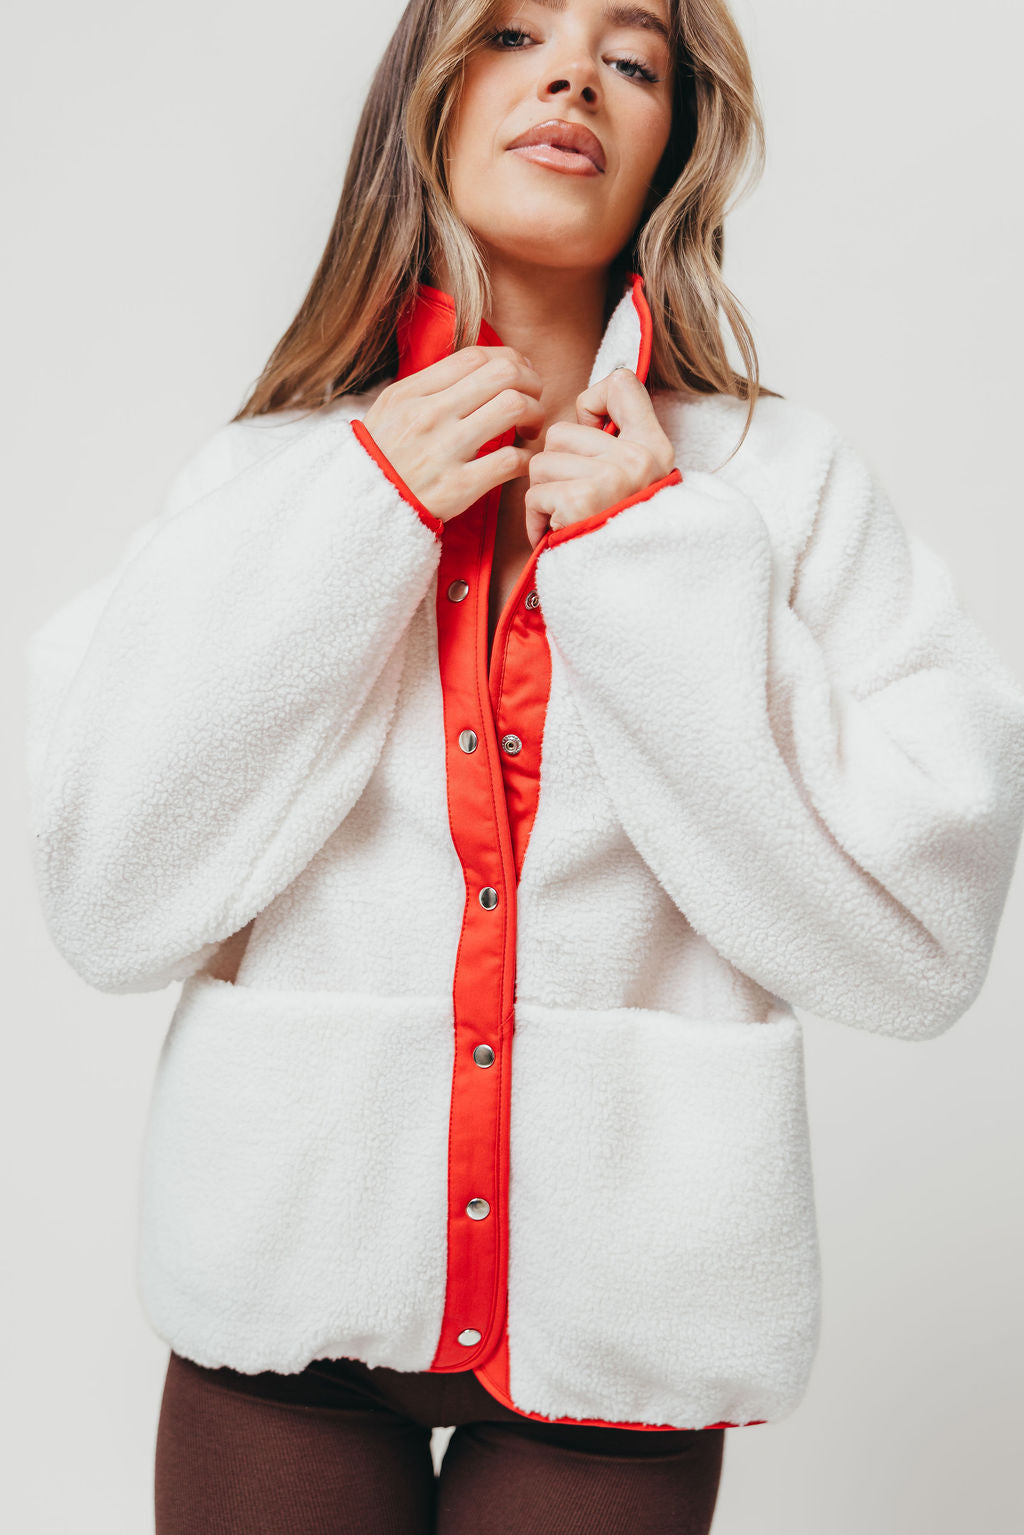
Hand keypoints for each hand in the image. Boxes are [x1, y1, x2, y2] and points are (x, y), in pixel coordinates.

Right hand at [359, 346, 543, 523]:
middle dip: (531, 382)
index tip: (517, 376)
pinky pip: (510, 460)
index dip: (508, 360)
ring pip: (513, 407)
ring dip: (534, 414)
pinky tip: (520, 461)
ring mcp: (445, 450)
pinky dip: (526, 458)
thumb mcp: (392, 408)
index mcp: (413, 393)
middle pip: (503, 373)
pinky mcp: (459, 486)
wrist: (364, 507)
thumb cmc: (383, 455)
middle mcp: (430, 415)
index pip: (476, 356)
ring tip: (529, 429)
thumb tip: (478, 366)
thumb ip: (431, 385)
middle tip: (532, 400)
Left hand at [523, 369, 675, 548]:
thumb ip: (619, 440)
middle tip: (578, 501)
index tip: (593, 433)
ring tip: (570, 520)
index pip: (622, 384)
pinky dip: (536, 520)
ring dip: (545, 497)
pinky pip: (534, 494)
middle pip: (561, 433)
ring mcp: (609, 479)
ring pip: (541, 464)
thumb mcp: (639, 481)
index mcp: (654, 447)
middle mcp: (636, 459)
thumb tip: (587, 403)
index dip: (593, 403)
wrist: (633, 593)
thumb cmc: (622, 534)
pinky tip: (558, 535)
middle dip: (557, 469)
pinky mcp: (580, 502)